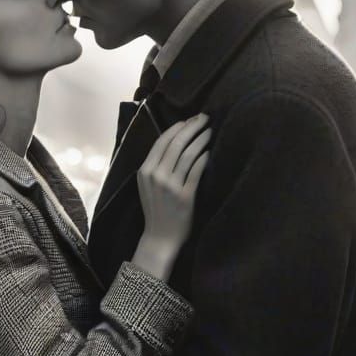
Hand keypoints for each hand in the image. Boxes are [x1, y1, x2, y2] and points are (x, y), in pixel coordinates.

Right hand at [135, 114, 211, 264]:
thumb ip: (156, 165)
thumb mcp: (148, 185)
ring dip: (201, 140)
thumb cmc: (156, 209)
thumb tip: (174, 141)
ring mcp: (170, 186)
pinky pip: (196, 171)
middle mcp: (156, 176)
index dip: (178, 127)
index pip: (162, 141)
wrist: (159, 238)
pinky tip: (210, 152)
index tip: (190, 119)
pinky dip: (204, 158)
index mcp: (145, 171)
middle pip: (176, 143)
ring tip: (210, 132)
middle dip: (192, 127)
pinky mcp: (185, 196)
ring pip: (188, 154)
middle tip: (205, 118)